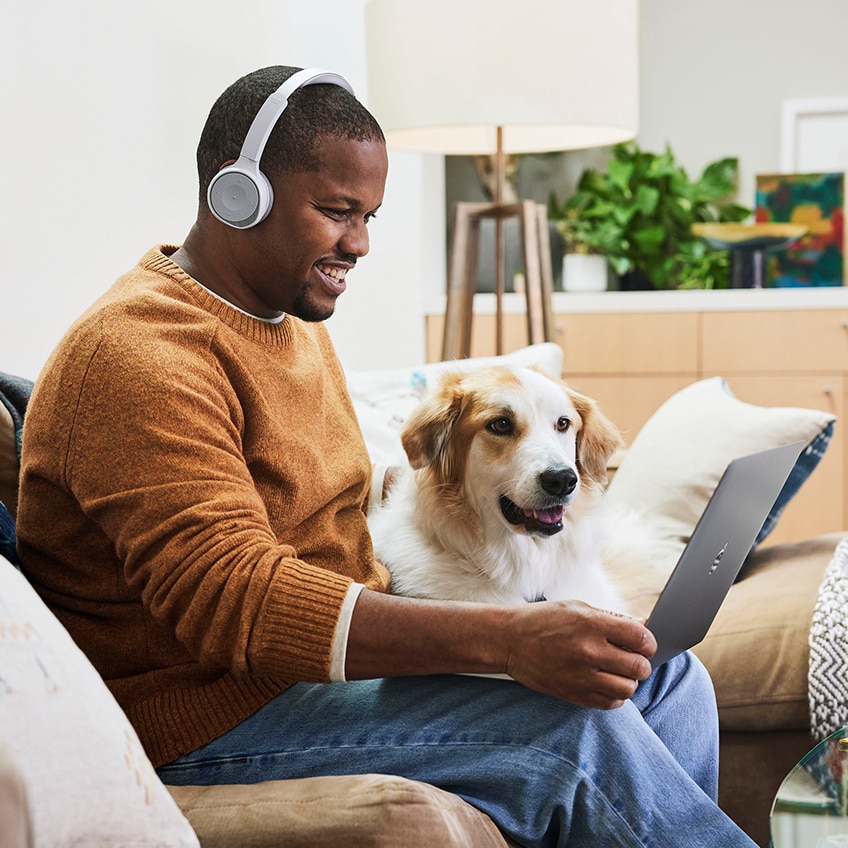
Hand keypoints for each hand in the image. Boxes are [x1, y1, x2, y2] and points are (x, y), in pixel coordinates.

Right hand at [501, 601, 655, 709]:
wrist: (508, 640)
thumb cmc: (543, 620)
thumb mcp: (577, 608)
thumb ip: (613, 619)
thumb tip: (646, 627)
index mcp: (591, 624)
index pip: (642, 638)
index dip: (649, 642)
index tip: (643, 643)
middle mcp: (589, 651)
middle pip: (639, 667)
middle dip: (640, 662)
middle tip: (630, 658)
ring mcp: (581, 676)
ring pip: (628, 689)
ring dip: (627, 681)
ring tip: (616, 672)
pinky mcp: (573, 694)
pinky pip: (610, 703)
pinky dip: (613, 695)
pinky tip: (603, 682)